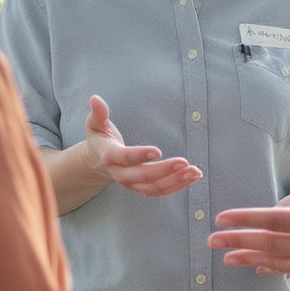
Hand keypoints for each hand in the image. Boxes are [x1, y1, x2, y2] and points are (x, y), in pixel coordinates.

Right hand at [84, 95, 201, 196]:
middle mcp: (120, 174)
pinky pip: (160, 192)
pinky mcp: (141, 188)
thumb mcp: (95, 125)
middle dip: (164, 170)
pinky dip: (177, 186)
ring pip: (154, 187)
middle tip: (184, 162)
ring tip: (194, 172)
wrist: (97, 163)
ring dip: (175, 181)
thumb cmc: (100, 139)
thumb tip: (95, 98)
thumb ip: (98, 114)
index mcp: (109, 156)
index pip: (124, 158)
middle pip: (142, 176)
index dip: (140, 155)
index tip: (157, 151)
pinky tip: (192, 177)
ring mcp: (131, 184)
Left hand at [208, 139, 289, 290]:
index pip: (275, 219)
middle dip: (238, 241)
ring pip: (280, 262)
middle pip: (270, 243)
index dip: (246, 218)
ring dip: (252, 260)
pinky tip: (270, 275)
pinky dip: (283, 273)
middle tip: (210, 241)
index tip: (222, 217)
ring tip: (228, 259)